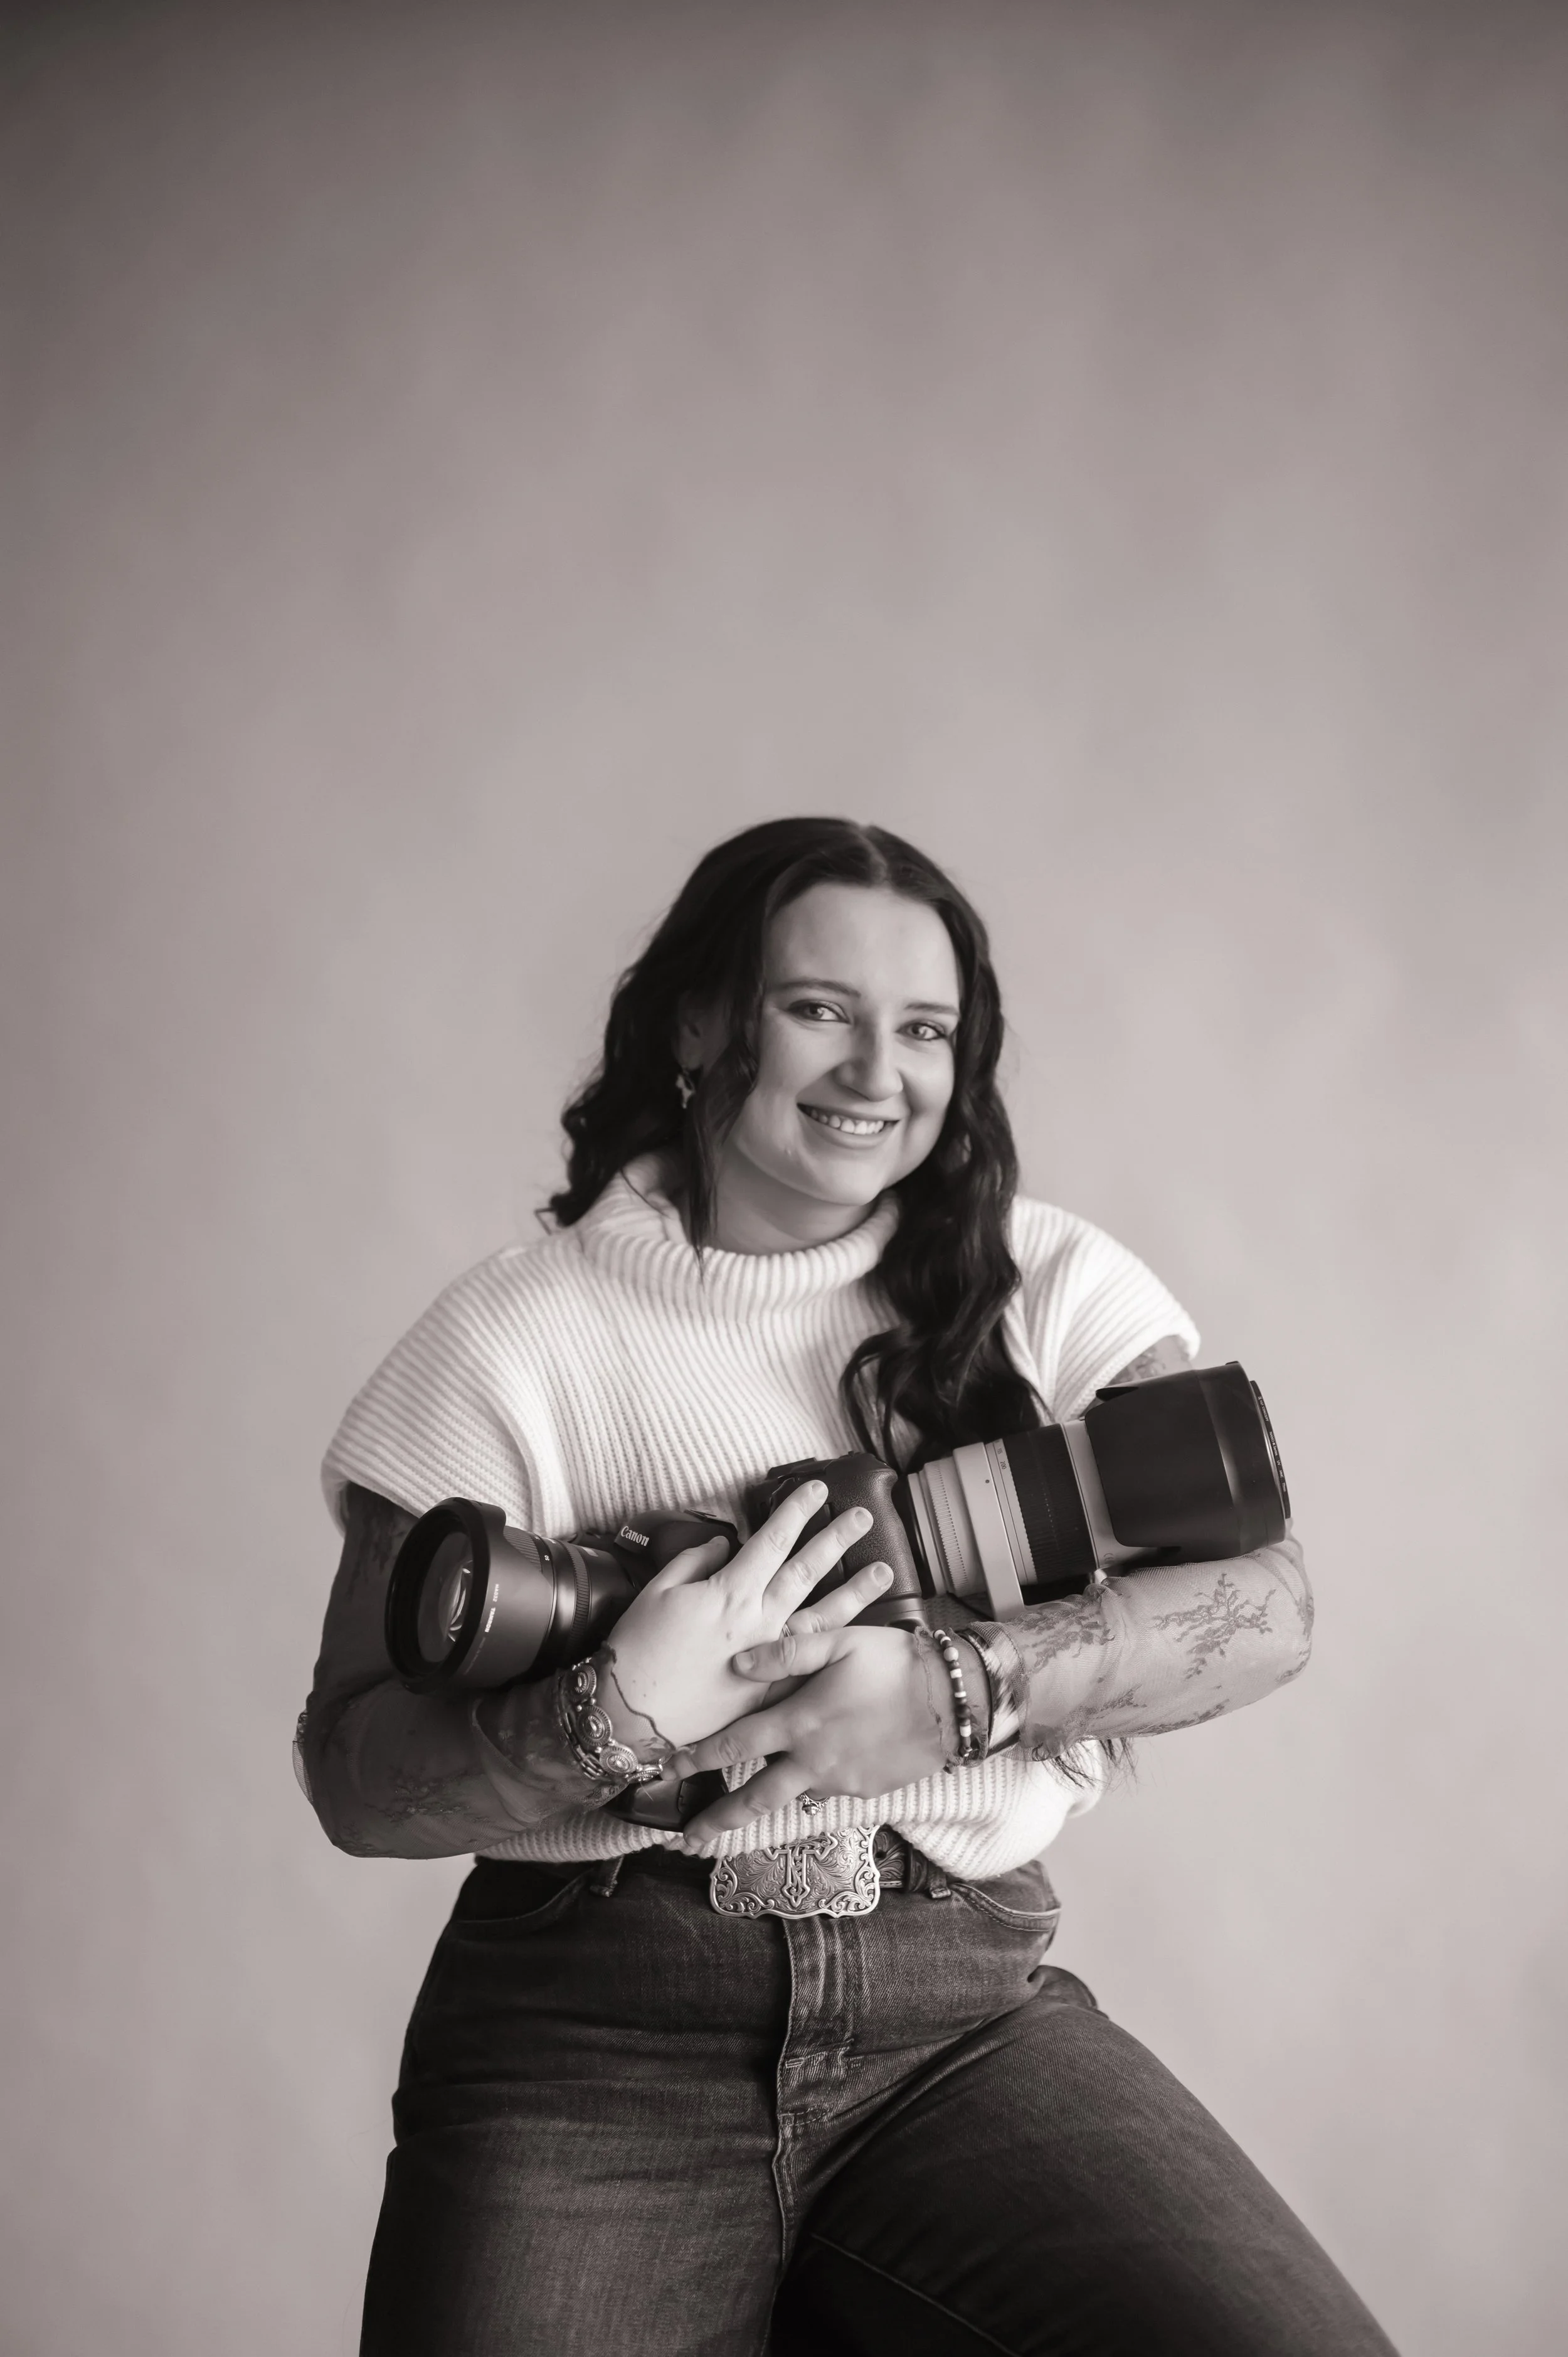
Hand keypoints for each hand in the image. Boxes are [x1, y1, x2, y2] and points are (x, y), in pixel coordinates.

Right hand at [595, 1482, 891, 1756]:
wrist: (632, 1717)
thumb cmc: (638, 1651)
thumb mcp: (658, 1593)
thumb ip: (695, 1562)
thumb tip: (725, 1544)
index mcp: (729, 1593)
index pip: (771, 1541)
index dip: (795, 1512)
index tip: (816, 1489)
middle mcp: (757, 1622)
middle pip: (806, 1571)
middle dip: (835, 1540)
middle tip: (862, 1517)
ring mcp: (768, 1658)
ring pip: (822, 1617)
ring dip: (855, 1592)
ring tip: (884, 1572)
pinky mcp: (769, 1690)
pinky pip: (810, 1662)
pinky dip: (835, 1645)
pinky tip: (858, 1634)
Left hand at [666, 1622, 972, 1837]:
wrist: (956, 1700)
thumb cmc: (897, 1661)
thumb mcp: (839, 1641)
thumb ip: (786, 1651)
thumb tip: (737, 1662)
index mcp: (801, 1722)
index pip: (736, 1744)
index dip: (699, 1758)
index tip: (670, 1770)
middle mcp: (815, 1760)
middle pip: (755, 1800)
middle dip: (718, 1821)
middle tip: (687, 1840)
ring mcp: (842, 1781)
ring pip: (794, 1794)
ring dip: (769, 1799)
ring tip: (747, 1804)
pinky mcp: (868, 1790)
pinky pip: (830, 1789)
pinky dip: (816, 1781)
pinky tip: (819, 1766)